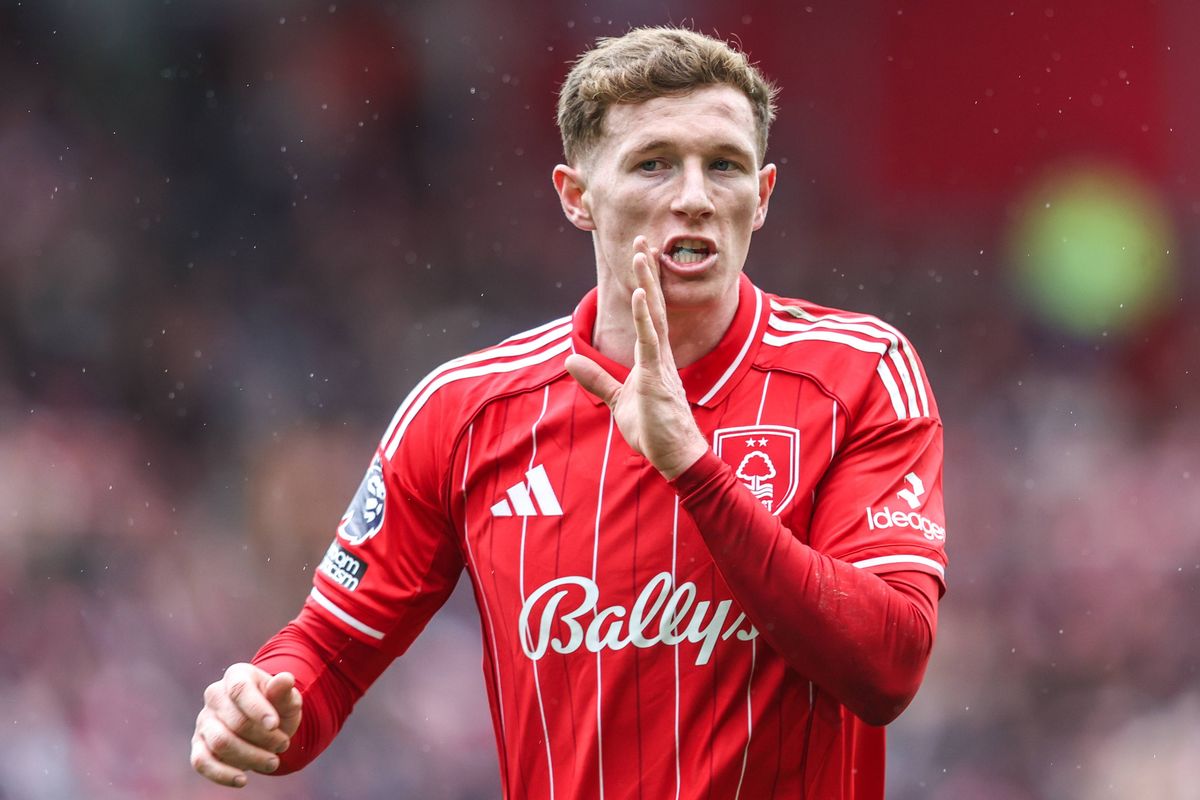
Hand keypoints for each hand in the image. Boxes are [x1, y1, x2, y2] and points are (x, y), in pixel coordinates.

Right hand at [191, 663, 301, 787]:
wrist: (266, 724)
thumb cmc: (277, 707)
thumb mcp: (287, 699)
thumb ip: (285, 692)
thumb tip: (285, 679)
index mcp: (236, 676)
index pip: (241, 689)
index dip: (257, 708)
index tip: (274, 725)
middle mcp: (214, 695)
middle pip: (236, 721)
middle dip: (264, 738)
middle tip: (284, 744)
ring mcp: (203, 721)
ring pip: (221, 743)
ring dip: (250, 757)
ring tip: (273, 762)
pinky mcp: (197, 745)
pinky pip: (202, 762)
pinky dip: (221, 774)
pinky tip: (242, 780)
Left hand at [566, 236, 708, 479]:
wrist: (675, 456)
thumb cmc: (654, 430)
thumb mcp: (618, 400)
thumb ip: (596, 379)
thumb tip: (571, 359)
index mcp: (652, 358)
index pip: (648, 314)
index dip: (644, 286)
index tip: (640, 258)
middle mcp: (659, 354)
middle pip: (653, 304)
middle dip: (647, 273)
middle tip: (641, 240)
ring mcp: (660, 363)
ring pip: (654, 314)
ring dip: (647, 283)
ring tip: (641, 253)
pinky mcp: (657, 377)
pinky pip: (650, 340)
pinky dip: (644, 316)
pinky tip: (640, 294)